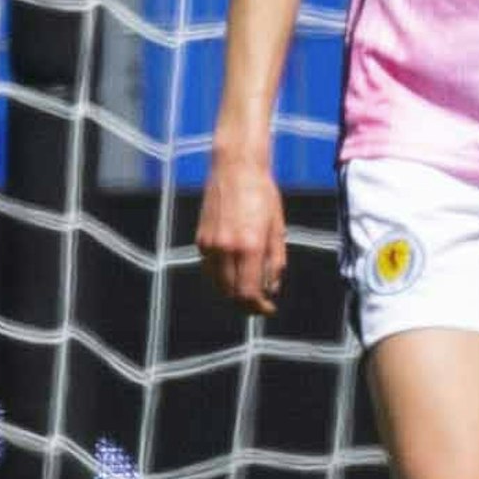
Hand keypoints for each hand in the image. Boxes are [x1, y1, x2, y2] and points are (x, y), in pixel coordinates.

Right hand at [196, 148, 285, 312]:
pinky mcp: (200, 239)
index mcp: (248, 246)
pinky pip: (210, 268)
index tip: (268, 309)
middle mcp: (225, 248)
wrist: (235, 169)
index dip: (258, 306)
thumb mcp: (278, 229)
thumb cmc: (262, 195)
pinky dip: (222, 276)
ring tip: (251, 290)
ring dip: (233, 292)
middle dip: (246, 303)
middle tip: (261, 304)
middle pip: (231, 293)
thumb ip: (275, 261)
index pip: (247, 292)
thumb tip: (271, 288)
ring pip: (218, 283)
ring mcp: (209, 244)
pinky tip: (237, 271)